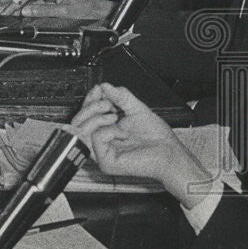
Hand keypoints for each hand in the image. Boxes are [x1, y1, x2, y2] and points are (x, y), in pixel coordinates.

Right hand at [0, 0, 112, 19]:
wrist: (100, 12)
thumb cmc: (89, 8)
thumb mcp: (64, 11)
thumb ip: (44, 11)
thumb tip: (27, 11)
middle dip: (15, 1)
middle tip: (4, 10)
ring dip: (21, 6)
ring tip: (10, 13)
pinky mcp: (57, 2)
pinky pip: (39, 4)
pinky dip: (30, 9)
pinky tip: (23, 14)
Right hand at [71, 84, 212, 206]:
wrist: (169, 151)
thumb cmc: (156, 136)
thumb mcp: (137, 109)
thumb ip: (121, 96)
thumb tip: (104, 86)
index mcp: (106, 131)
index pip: (85, 115)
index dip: (89, 100)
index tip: (99, 90)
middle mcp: (101, 143)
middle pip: (78, 123)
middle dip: (91, 107)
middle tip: (108, 104)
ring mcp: (102, 154)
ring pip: (82, 130)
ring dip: (97, 117)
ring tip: (114, 116)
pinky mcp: (106, 162)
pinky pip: (96, 139)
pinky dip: (109, 131)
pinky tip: (122, 132)